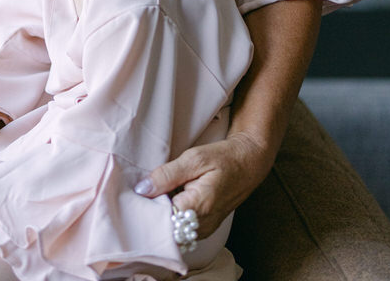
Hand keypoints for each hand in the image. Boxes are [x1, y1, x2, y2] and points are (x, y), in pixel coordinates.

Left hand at [132, 131, 274, 236]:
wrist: (249, 164)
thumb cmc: (223, 158)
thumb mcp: (194, 158)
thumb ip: (166, 175)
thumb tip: (141, 189)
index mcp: (198, 207)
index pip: (160, 218)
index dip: (147, 205)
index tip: (140, 192)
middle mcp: (202, 225)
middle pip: (165, 226)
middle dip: (153, 211)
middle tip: (149, 190)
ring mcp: (205, 230)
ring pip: (173, 229)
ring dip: (164, 213)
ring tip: (163, 192)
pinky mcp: (205, 229)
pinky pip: (182, 228)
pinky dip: (174, 215)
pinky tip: (174, 199)